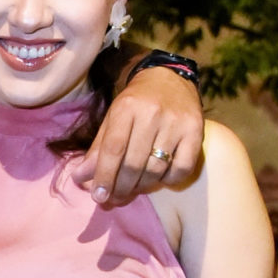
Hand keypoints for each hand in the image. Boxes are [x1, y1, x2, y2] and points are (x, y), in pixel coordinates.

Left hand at [78, 65, 203, 204]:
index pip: (113, 148)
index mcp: (126, 107)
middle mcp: (153, 114)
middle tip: (114, 199)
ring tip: (132, 190)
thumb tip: (81, 178)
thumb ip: (97, 149)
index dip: (104, 176)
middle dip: (121, 188)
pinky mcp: (197, 132)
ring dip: (142, 188)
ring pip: (156, 170)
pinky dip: (168, 181)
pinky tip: (158, 178)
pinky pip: (182, 169)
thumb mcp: (112, 118)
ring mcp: (177, 123)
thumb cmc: (136, 103)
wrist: (169, 78)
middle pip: (134, 164)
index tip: (98, 196)